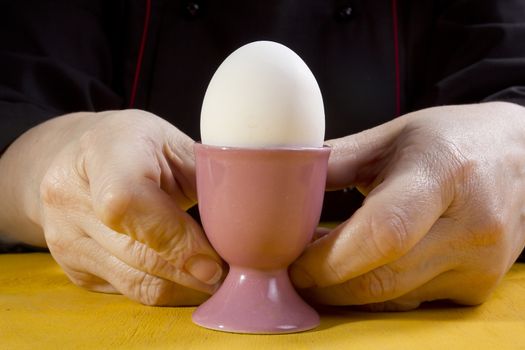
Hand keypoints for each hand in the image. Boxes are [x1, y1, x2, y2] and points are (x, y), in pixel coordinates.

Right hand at [0, 110, 222, 304]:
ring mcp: (65, 236)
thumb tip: (243, 225)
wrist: (75, 158)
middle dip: (192, 271)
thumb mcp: (170, 141)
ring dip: (183, 286)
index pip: (128, 204)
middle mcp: (69, 195)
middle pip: (137, 253)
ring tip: (214, 277)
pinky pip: (127, 291)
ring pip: (135, 283)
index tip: (214, 260)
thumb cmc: (133, 145)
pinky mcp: (73, 266)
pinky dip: (164, 287)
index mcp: (102, 150)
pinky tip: (184, 274)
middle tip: (232, 273)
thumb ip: (203, 176)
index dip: (176, 239)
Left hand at [290, 102, 524, 310]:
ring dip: (346, 291)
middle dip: (327, 285)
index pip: (384, 232)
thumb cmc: (450, 139)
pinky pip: (411, 301)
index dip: (330, 258)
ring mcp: (480, 264)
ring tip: (318, 271)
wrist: (520, 157)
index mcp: (443, 172)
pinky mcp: (478, 287)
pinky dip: (375, 293)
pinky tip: (356, 272)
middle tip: (292, 274)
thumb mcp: (392, 134)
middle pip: (383, 278)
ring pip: (393, 299)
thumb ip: (334, 159)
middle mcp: (472, 226)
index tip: (293, 263)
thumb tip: (281, 182)